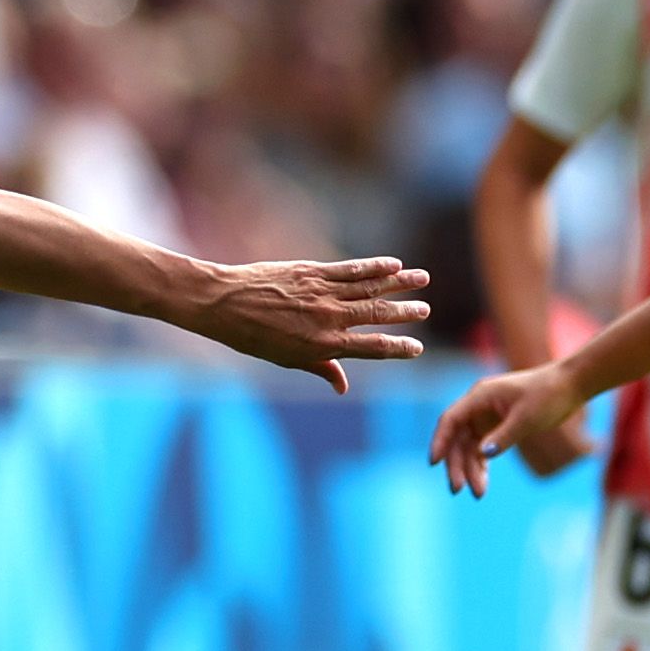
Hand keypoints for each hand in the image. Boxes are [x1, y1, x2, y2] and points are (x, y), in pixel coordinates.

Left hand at [193, 257, 430, 392]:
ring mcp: (321, 293)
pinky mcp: (312, 271)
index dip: (398, 348)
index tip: (418, 348)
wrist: (223, 304)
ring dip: (399, 284)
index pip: (372, 348)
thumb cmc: (252, 337)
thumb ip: (322, 368)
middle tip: (426, 310)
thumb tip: (344, 387)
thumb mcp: (287, 360)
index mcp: (323, 346)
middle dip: (405, 313)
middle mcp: (328, 319)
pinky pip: (350, 269)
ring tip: (423, 279)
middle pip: (377, 315)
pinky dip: (374, 266)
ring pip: (370, 288)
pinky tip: (393, 263)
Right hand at [428, 362, 587, 496]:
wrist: (569, 387)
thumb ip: (504, 436)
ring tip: (478, 494)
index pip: (450, 420)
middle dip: (456, 464)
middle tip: (458, 489)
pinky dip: (482, 466)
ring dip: (470, 470)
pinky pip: (482, 449)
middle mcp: (478, 406)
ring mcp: (486, 417)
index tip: (434, 463)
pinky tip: (483, 483)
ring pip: (469, 448)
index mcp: (480, 396)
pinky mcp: (497, 427)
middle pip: (457, 439)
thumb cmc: (548, 395)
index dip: (440, 441)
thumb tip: (483, 455)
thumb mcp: (527, 418)